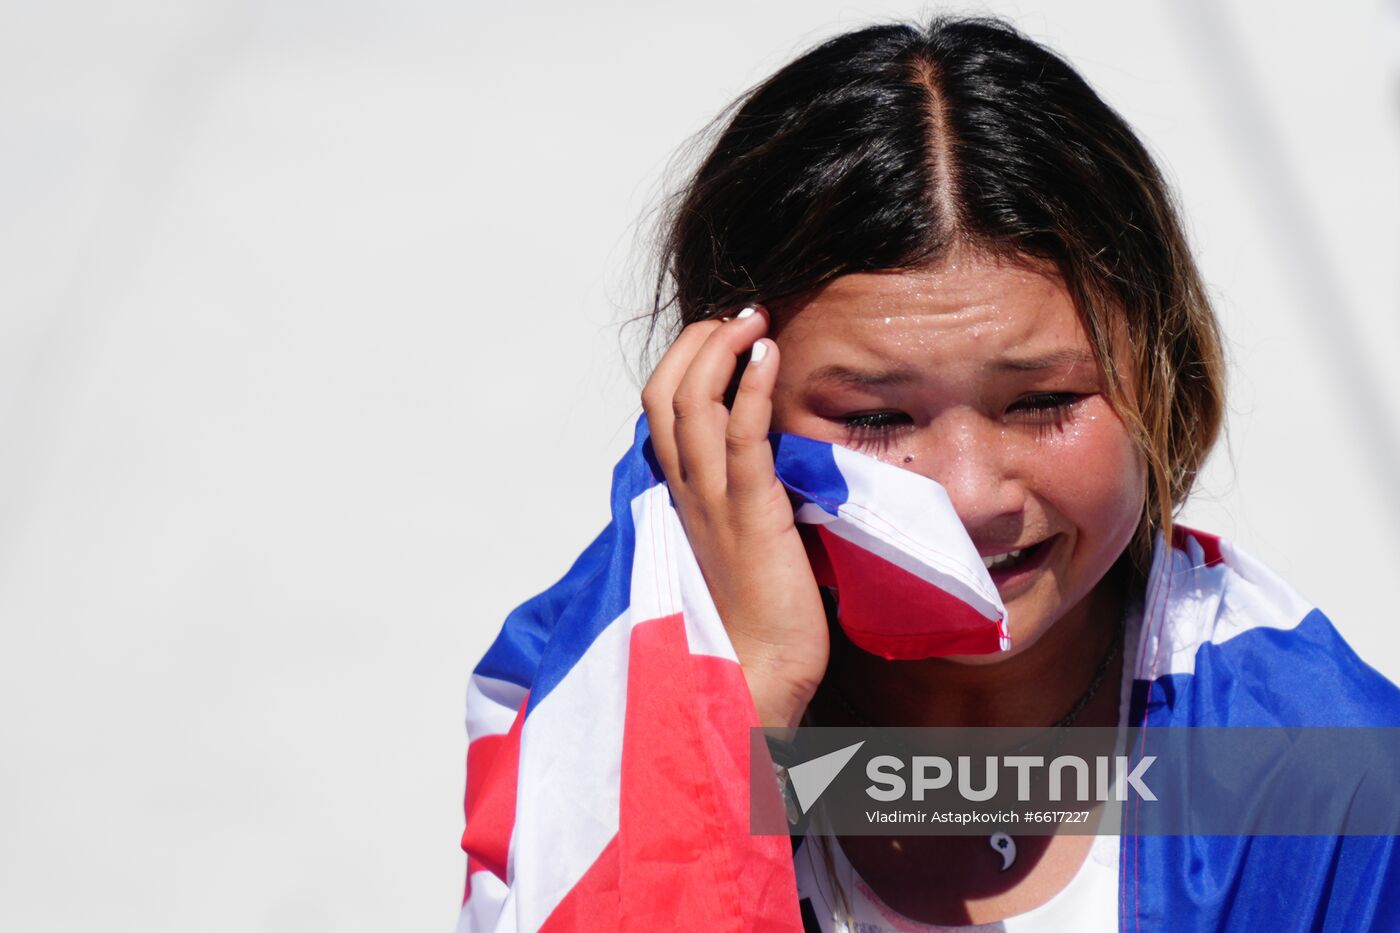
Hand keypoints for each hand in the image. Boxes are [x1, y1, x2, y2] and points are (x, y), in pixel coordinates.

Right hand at [641, 306, 829, 728]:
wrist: (755, 677)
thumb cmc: (754, 623)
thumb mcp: (738, 547)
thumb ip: (740, 503)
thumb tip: (770, 468)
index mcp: (680, 499)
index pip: (658, 411)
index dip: (684, 363)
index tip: (721, 336)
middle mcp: (684, 493)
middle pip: (664, 393)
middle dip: (697, 342)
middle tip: (737, 315)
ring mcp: (711, 501)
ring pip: (692, 402)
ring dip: (720, 348)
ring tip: (751, 318)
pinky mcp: (749, 513)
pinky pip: (741, 434)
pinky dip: (750, 386)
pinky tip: (768, 354)